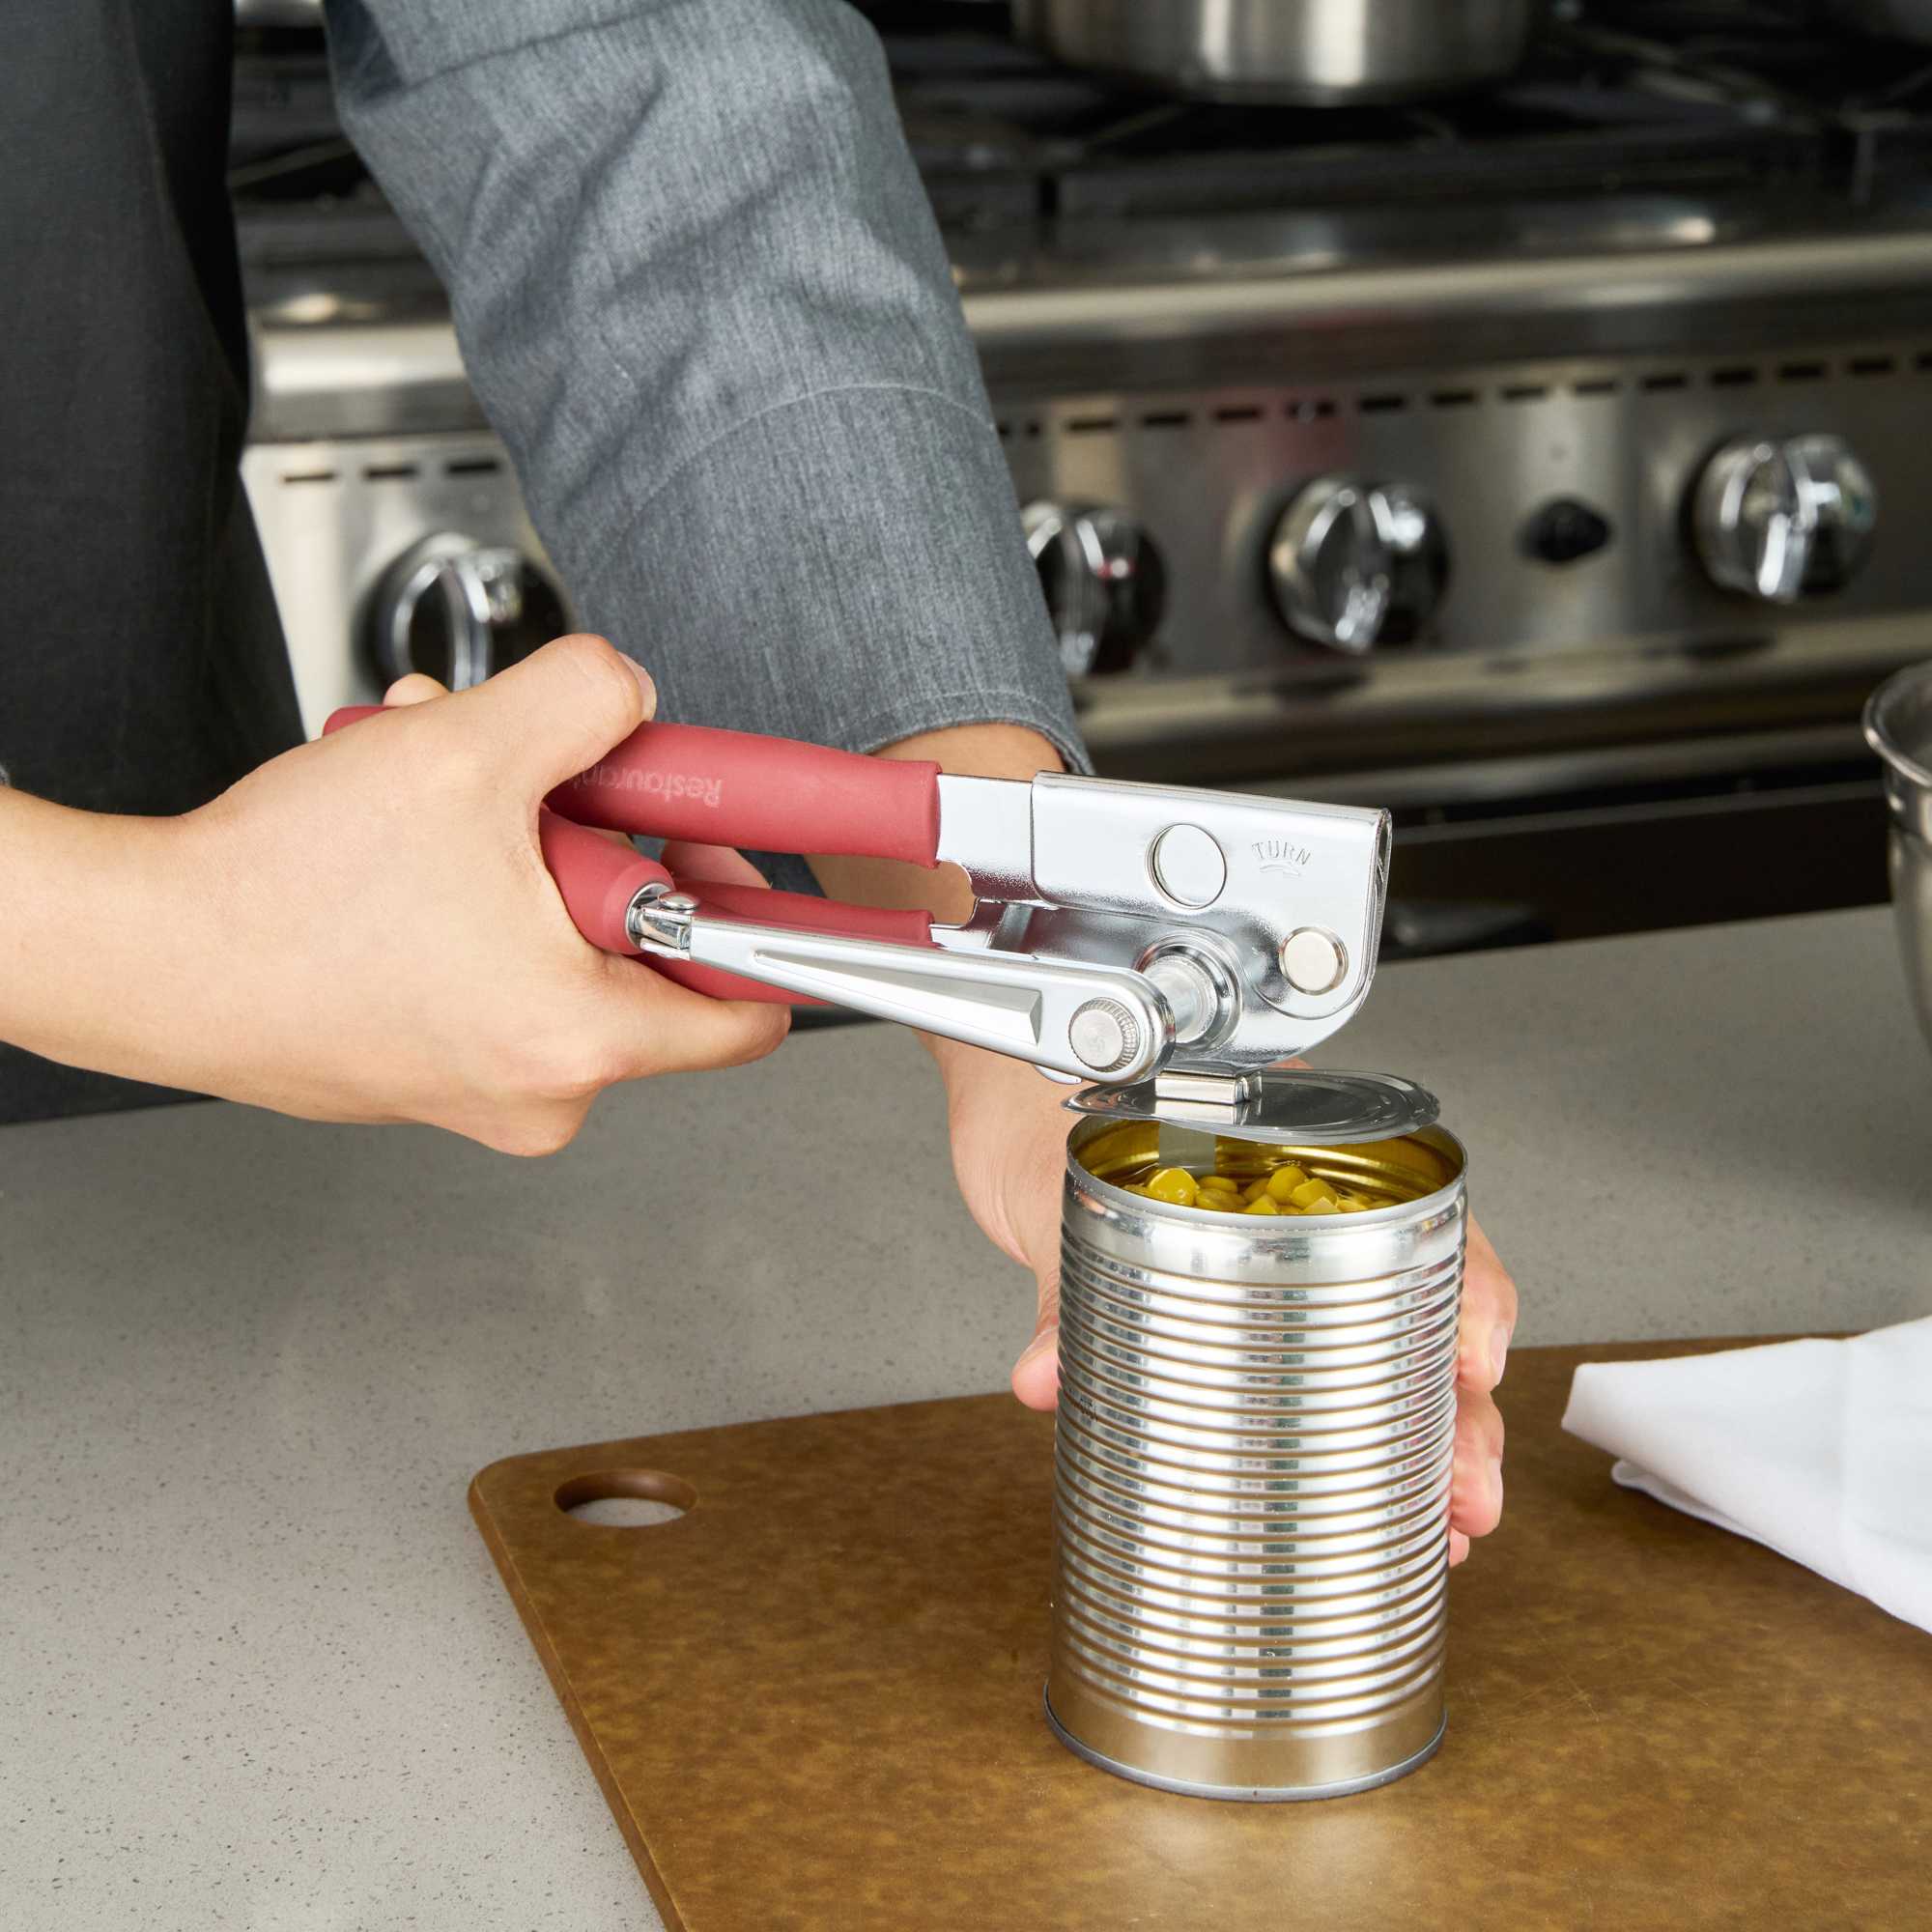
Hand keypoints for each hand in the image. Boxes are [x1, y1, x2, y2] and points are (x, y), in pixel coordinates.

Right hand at [71, 636, 785, 1149]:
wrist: (146, 955)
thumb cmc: (281, 892)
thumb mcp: (465, 749)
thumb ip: (587, 702)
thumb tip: (631, 698)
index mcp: (580, 1037)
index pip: (751, 1006)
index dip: (742, 902)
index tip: (701, 844)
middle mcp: (541, 1090)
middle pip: (644, 953)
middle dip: (594, 843)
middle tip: (537, 790)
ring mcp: (482, 1091)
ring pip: (557, 946)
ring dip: (518, 851)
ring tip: (444, 798)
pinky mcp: (432, 1073)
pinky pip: (498, 972)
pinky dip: (475, 898)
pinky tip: (409, 844)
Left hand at [935, 1041, 1517, 1564]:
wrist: (1000, 1097)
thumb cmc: (1041, 1100)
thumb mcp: (1056, 1185)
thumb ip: (1059, 1283)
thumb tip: (1048, 1375)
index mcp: (1290, 1145)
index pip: (1415, 1211)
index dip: (1464, 1291)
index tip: (1472, 1366)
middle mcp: (1304, 1202)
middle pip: (1418, 1306)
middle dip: (1455, 1408)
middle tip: (1466, 1494)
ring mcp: (1278, 1258)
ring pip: (1382, 1351)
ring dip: (1418, 1441)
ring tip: (1442, 1525)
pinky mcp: (1231, 1311)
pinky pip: (1309, 1377)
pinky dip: (1344, 1442)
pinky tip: (1369, 1503)